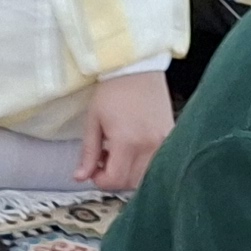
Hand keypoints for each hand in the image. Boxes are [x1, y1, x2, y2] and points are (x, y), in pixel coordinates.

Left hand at [76, 70, 176, 189]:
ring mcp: (163, 142)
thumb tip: (79, 177)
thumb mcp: (93, 121)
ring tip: (119, 154)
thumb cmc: (113, 90)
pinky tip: (134, 148)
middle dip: (114, 178)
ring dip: (129, 173)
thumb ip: (88, 152)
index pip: (115, 180)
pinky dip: (144, 164)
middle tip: (104, 160)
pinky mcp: (171, 136)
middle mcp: (149, 146)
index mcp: (127, 142)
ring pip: (146, 176)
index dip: (100, 180)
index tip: (94, 170)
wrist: (138, 67)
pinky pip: (158, 162)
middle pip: (131, 182)